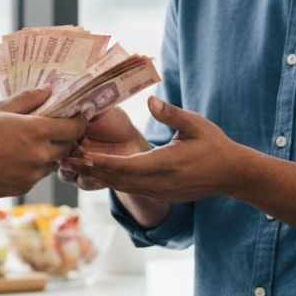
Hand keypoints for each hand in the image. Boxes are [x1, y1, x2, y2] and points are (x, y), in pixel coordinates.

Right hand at [0, 88, 88, 198]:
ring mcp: (33, 174)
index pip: (74, 128)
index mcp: (37, 132)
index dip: (80, 121)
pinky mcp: (24, 187)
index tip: (81, 115)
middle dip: (67, 136)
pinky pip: (39, 174)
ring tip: (36, 142)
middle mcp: (40, 155)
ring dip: (52, 152)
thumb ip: (28, 99)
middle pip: (68, 146)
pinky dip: (37, 165)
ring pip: (55, 162)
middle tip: (60, 127)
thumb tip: (48, 90)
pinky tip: (21, 156)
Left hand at [62, 97, 247, 202]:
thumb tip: (151, 100)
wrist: (232, 175)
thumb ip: (171, 113)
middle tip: (63, 160)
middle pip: (115, 179)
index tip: (77, 154)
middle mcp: (157, 182)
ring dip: (97, 176)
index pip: (123, 167)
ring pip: (120, 186)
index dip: (98, 162)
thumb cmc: (214, 145)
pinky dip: (111, 180)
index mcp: (164, 165)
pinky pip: (130, 189)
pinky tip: (97, 171)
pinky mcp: (161, 195)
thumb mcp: (195, 124)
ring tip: (73, 165)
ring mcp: (159, 192)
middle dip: (88, 170)